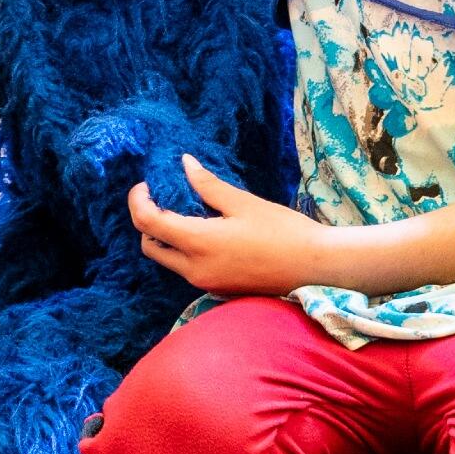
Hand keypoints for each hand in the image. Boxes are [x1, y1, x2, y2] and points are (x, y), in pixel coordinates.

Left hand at [129, 154, 333, 294]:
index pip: (148, 223)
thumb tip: (184, 164)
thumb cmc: (283, 231)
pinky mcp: (218, 288)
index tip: (147, 184)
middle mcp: (195, 269)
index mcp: (198, 243)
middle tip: (163, 196)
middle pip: (151, 246)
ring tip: (187, 209)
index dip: (139, 200)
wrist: (316, 268)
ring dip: (167, 235)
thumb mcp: (243, 203)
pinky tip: (206, 229)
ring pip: (168, 260)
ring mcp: (206, 283)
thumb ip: (207, 185)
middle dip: (148, 221)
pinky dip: (185, 249)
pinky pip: (188, 268)